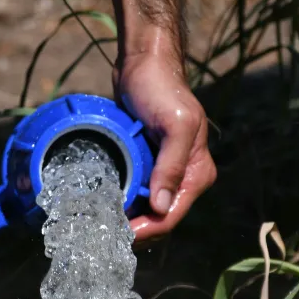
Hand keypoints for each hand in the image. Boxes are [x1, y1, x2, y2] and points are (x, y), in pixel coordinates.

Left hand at [116, 52, 216, 240]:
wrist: (145, 62)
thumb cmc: (161, 89)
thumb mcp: (173, 125)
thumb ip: (170, 166)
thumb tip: (162, 207)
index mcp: (197, 173)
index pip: (172, 216)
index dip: (147, 230)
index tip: (119, 235)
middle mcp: (186, 177)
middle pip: (160, 218)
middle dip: (137, 229)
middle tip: (103, 234)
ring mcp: (166, 172)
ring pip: (148, 209)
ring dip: (128, 219)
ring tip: (100, 224)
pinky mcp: (148, 164)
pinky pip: (138, 192)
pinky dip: (124, 202)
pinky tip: (105, 206)